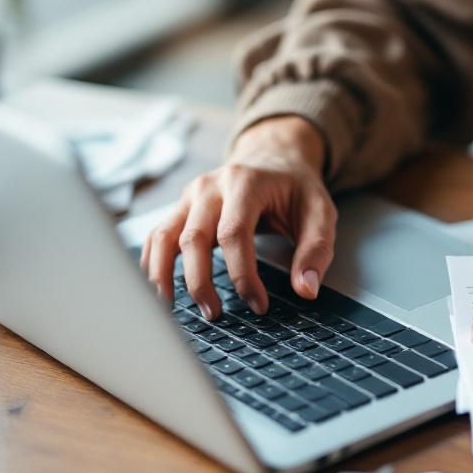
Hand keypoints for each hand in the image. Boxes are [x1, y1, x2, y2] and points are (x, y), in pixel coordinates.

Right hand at [141, 116, 334, 320]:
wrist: (273, 158)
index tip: (258, 305)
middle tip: (214, 314)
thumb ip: (316, 250)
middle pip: (193, 237)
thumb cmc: (296, 188)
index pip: (234, 234)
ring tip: (168, 308)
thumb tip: (307, 289)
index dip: (243, 274)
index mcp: (246, 184)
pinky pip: (157, 236)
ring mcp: (190, 196)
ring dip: (162, 274)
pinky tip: (158, 288)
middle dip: (199, 282)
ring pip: (164, 236)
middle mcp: (211, 187)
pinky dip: (152, 262)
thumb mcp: (320, 212)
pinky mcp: (181, 208)